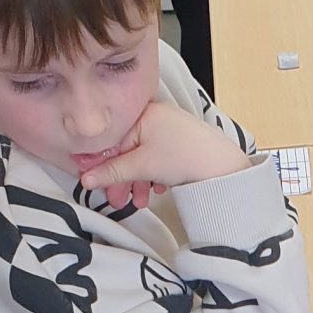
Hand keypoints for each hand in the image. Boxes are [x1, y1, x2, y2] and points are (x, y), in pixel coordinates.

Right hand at [79, 100, 250, 210]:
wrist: (223, 168)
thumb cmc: (186, 157)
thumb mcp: (141, 166)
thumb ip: (111, 172)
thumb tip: (88, 177)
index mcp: (142, 113)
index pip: (111, 139)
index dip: (101, 163)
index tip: (92, 179)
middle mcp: (156, 115)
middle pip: (127, 149)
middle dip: (121, 177)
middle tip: (117, 198)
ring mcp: (170, 127)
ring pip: (143, 156)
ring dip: (138, 180)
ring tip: (138, 200)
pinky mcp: (181, 141)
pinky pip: (158, 156)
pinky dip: (153, 174)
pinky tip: (156, 188)